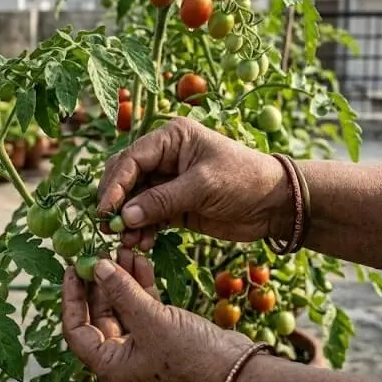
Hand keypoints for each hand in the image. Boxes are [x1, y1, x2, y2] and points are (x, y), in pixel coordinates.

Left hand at [61, 248, 250, 381]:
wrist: (240, 373)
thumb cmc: (192, 356)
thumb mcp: (152, 321)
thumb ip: (122, 292)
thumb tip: (97, 266)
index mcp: (111, 367)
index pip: (76, 330)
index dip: (71, 298)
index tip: (72, 268)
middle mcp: (123, 359)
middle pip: (98, 315)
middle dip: (98, 283)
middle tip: (94, 252)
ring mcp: (143, 347)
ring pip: (123, 307)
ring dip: (121, 279)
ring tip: (120, 248)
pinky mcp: (164, 334)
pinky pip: (144, 307)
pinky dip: (140, 285)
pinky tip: (139, 260)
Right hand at [97, 117, 290, 249]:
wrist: (276, 204)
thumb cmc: (244, 180)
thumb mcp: (203, 186)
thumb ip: (162, 200)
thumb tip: (125, 216)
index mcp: (171, 138)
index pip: (131, 158)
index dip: (114, 184)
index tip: (104, 210)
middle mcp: (164, 157)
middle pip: (125, 177)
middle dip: (116, 203)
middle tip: (108, 227)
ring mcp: (167, 183)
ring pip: (132, 201)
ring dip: (127, 221)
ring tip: (127, 241)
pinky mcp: (173, 206)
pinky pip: (146, 217)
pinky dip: (141, 230)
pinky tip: (141, 243)